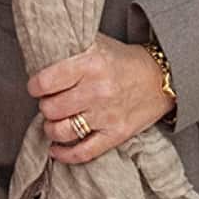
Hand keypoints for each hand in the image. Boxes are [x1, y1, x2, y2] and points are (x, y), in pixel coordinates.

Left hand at [28, 35, 172, 165]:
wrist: (162, 78)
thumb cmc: (124, 60)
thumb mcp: (97, 44)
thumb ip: (70, 47)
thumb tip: (40, 50)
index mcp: (90, 64)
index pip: (46, 82)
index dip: (35, 86)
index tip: (36, 87)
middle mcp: (97, 91)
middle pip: (51, 108)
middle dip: (46, 106)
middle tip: (50, 102)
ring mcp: (107, 115)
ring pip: (62, 131)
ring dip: (51, 129)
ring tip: (54, 122)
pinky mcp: (116, 134)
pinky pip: (84, 152)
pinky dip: (65, 154)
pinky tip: (56, 149)